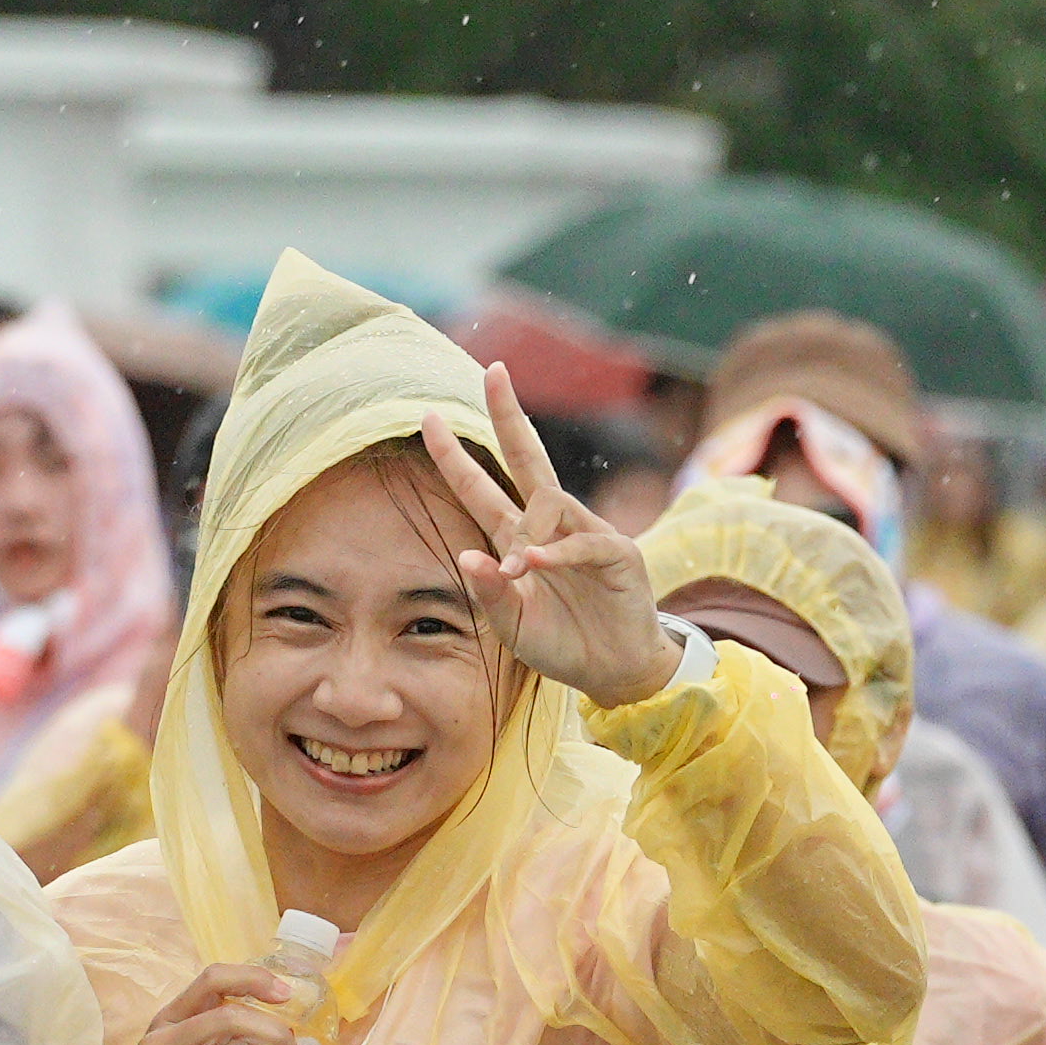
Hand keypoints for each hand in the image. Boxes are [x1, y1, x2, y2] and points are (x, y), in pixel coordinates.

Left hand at [423, 362, 672, 704]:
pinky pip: (582, 542)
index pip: (482, 487)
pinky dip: (557, 552)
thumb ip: (488, 593)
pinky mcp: (617, 553)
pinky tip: (535, 565)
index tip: (428, 418)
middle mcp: (550, 527)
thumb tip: (465, 557)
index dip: (456, 456)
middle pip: (527, 457)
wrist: (615, 672)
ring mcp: (586, 534)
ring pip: (550, 503)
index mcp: (518, 539)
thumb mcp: (512, 625)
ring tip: (518, 572)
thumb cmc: (562, 644)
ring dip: (526, 532)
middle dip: (509, 414)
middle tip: (493, 371)